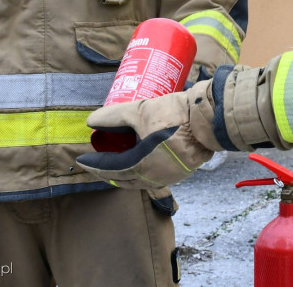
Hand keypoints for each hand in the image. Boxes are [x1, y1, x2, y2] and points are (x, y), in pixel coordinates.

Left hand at [76, 80, 218, 190]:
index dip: (94, 164)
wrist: (210, 119)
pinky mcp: (181, 171)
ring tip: (116, 162)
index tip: (82, 159)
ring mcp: (169, 177)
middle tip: (96, 164)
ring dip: (125, 173)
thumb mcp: (141, 111)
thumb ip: (115, 116)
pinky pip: (154, 176)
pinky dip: (141, 171)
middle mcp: (154, 178)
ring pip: (140, 180)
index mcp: (141, 167)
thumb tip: (92, 120)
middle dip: (107, 172)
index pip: (110, 168)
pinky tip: (142, 159)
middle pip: (123, 179)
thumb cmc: (176, 116)